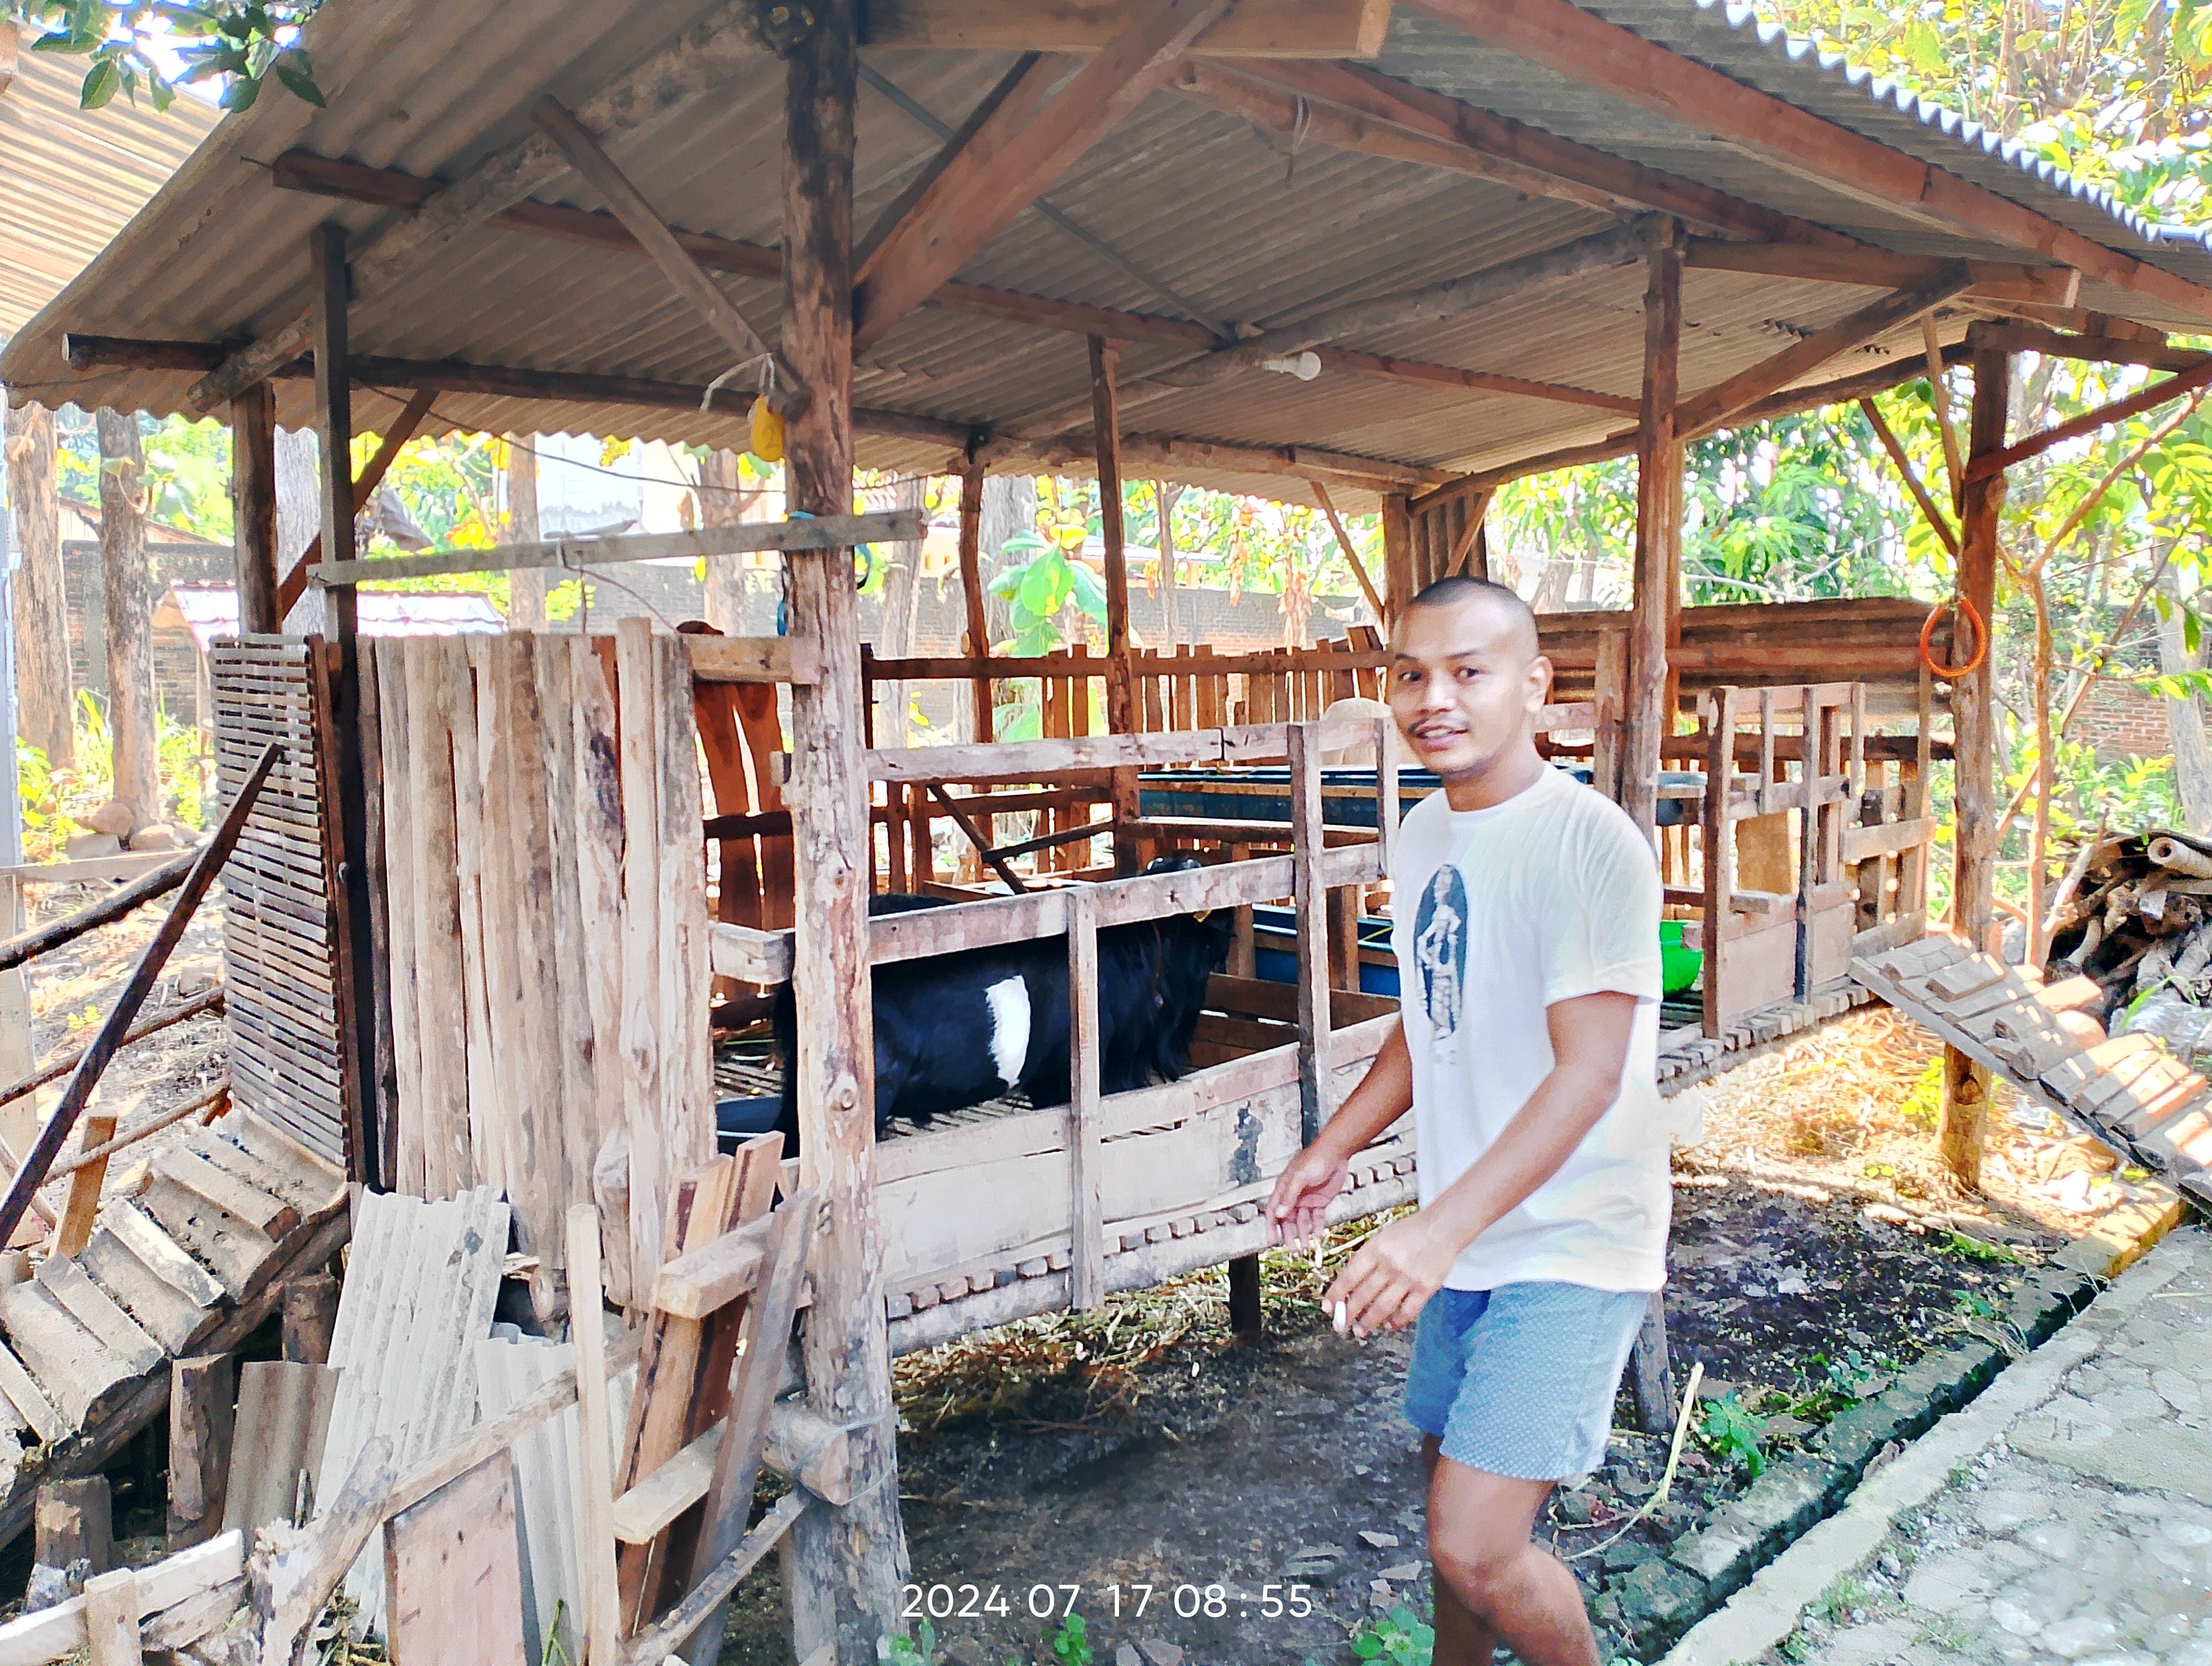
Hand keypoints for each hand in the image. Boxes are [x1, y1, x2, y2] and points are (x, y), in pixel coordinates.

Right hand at [1266, 1143, 1348, 1250]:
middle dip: (1288, 1235)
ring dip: (1302, 1234)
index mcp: (1284, 1188)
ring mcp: (1307, 1199)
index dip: (1271, 1226)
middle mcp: (1294, 1195)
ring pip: (1302, 1221)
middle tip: (1292, 1249)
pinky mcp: (1320, 1200)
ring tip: (1304, 1246)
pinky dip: (1316, 1226)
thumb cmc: (1316, 1158)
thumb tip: (1279, 1213)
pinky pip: (1316, 1217)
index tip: (1271, 1241)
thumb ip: (1289, 1195)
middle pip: (1288, 1219)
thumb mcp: (1300, 1177)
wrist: (1337, 1152)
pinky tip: (1317, 1235)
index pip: (1273, 1211)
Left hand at [1324, 1214, 1457, 1337]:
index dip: (1336, 1294)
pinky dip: (1397, 1321)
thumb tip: (1350, 1285)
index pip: (1349, 1276)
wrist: (1443, 1227)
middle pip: (1363, 1295)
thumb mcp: (1382, 1238)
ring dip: (1368, 1322)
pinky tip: (1389, 1325)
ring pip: (1382, 1307)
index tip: (1327, 1307)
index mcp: (1375, 1249)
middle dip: (1348, 1314)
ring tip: (1360, 1331)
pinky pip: (1408, 1311)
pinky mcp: (1426, 1288)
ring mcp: (1408, 1277)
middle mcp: (1389, 1264)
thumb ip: (1368, 1259)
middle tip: (1340, 1326)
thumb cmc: (1409, 1232)